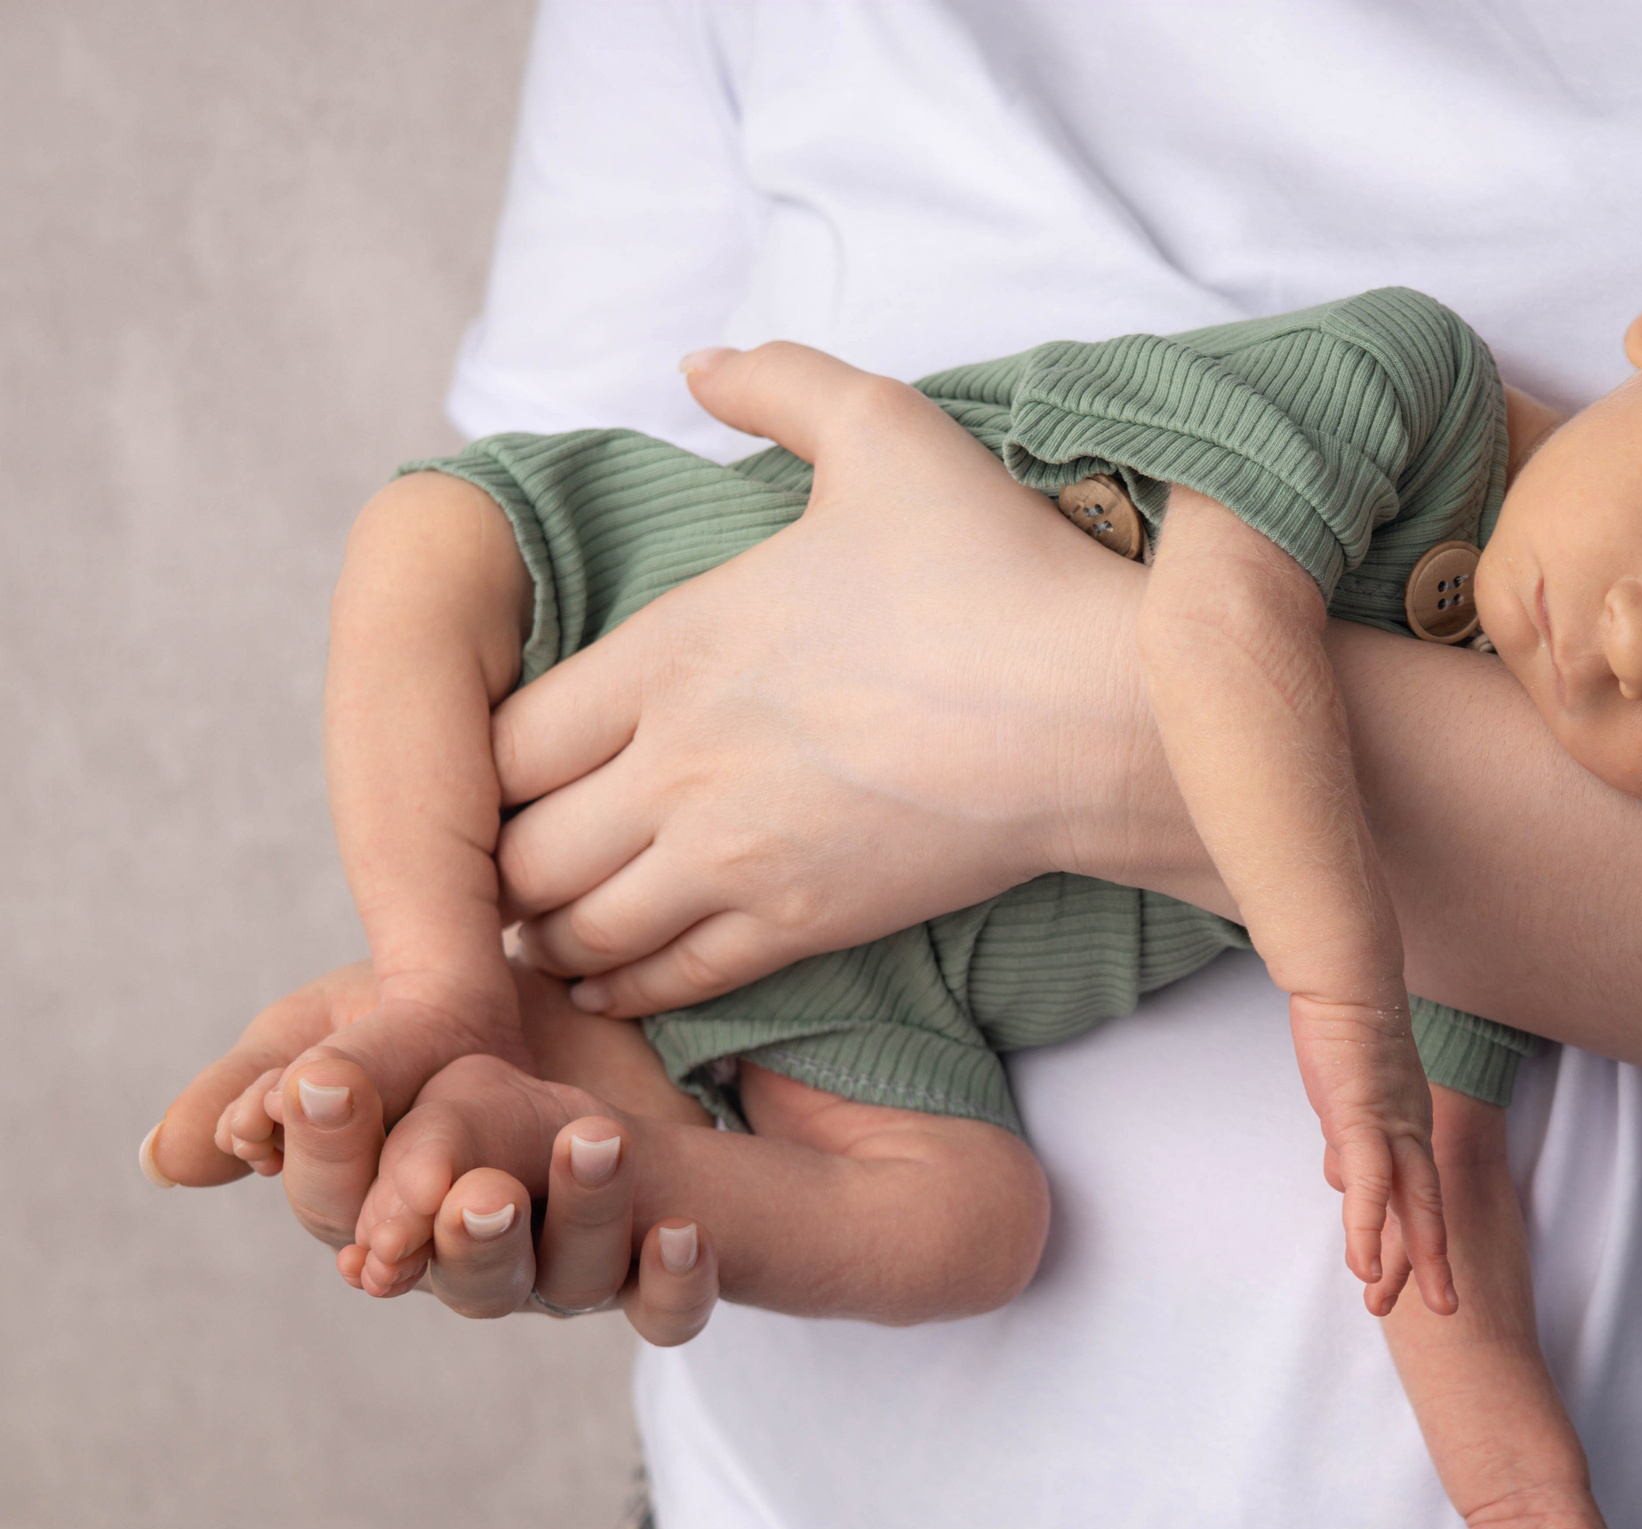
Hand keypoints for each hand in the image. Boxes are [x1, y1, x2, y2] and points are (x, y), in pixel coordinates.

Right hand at [144, 960, 718, 1343]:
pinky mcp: (655, 1265)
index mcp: (386, 1215)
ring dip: (582, 1217)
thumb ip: (261, 1084)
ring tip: (593, 1138)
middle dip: (467, 1235)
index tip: (329, 1085)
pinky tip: (685, 1229)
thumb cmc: (428, 1025)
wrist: (564, 1002)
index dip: (336, 1159)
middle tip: (479, 1190)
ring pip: (570, 1280)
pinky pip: (670, 1310)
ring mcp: (566, 1269)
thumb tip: (172, 1160)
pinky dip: (679, 1280)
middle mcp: (475, 1258)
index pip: (346, 1213)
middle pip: (462, 1277)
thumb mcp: (331, 1028)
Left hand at [490, 344, 1199, 1015]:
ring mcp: (737, 856)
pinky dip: (621, 987)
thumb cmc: (997, 572)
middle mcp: (681, 762)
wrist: (1098, 713)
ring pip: (580, 925)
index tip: (501, 765)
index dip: (480, 760)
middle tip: (504, 858)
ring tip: (539, 927)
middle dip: (500, 858)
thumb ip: (777, 382)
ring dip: (549, 929)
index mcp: (675, 648)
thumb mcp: (884, 431)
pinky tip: (603, 982)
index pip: (507, 733)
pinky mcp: (802, 923)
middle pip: (522, 846)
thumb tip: (697, 365)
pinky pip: (671, 977)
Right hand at [1291, 995, 1449, 1316]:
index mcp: (1409, 1125)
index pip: (1416, 1192)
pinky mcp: (1362, 1116)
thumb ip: (1350, 1136)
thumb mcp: (1348, 1096)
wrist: (1347, 976)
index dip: (1418, 1236)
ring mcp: (1392, 1125)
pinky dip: (1369, 1225)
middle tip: (1443, 1311)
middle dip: (1433, 1263)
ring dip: (1408, 1256)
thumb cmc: (1344, 1028)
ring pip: (1410, 1202)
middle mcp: (1411, 1130)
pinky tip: (1363, 1262)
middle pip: (1427, 1208)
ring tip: (1391, 1300)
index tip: (1414, 1274)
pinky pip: (1370, 1182)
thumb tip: (1341, 1173)